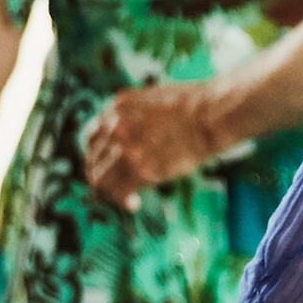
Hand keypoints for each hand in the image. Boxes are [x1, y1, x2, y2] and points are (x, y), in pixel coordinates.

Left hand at [82, 77, 240, 208]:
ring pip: (100, 179)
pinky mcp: (140, 169)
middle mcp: (114, 127)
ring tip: (122, 200)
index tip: (103, 166)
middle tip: (107, 190)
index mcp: (117, 107)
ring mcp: (125, 148)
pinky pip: (120, 192)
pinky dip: (124, 201)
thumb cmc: (195, 106)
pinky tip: (135, 205)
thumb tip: (133, 132)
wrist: (210, 115)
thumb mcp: (154, 97)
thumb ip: (136, 114)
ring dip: (108, 192)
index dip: (96, 155)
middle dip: (99, 175)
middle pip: (93, 159)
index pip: (92, 137)